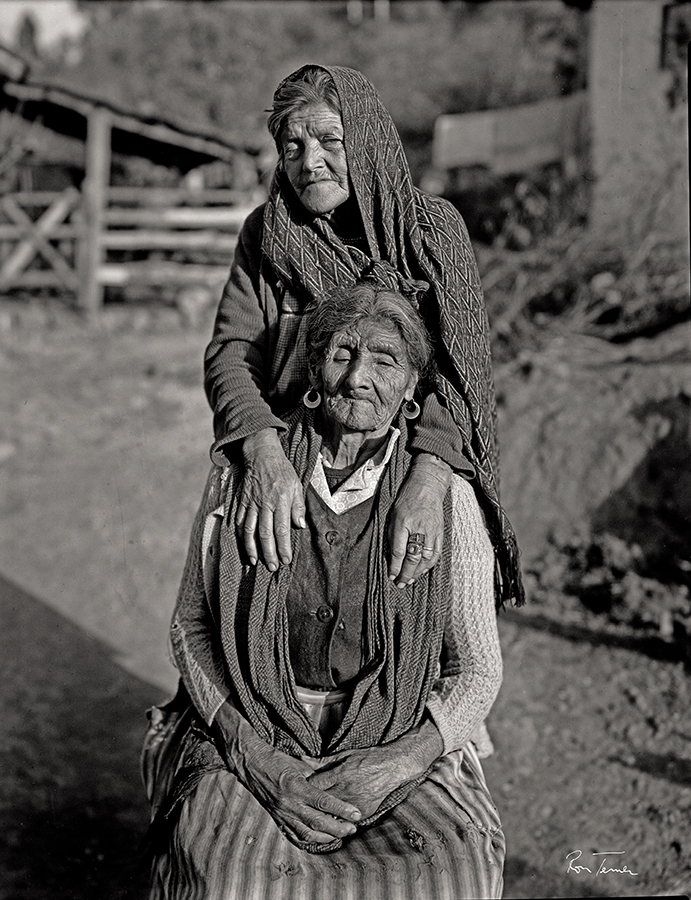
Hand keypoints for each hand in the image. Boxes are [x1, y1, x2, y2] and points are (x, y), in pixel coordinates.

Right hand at [214, 702, 360, 844]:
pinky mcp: (277, 819)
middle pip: (318, 822)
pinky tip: (319, 841)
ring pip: (307, 834)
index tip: (357, 814)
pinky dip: (308, 842)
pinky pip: (294, 836)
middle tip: (353, 829)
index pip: (324, 802)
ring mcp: (282, 814)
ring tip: (340, 836)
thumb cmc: (277, 759)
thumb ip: (317, 774)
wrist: (251, 764)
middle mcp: (289, 804)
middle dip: (339, 828)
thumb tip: (336, 780)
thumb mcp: (299, 763)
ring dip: (326, 838)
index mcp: (297, 787)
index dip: (342, 810)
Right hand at [237, 429, 305, 569]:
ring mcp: (252, 503)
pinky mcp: (242, 501)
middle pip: (266, 533)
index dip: (283, 547)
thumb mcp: (296, 485)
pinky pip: (239, 520)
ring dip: (252, 547)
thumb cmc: (282, 471)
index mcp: (281, 501)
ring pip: (250, 530)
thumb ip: (298, 506)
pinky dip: (240, 534)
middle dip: (269, 553)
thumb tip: (300, 525)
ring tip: (254, 561)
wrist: (262, 454)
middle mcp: (265, 504)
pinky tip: (243, 544)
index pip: (282, 529)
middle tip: (272, 567)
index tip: (286, 560)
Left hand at [308, 719, 443, 819]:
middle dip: (310, 805)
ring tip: (312, 816)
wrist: (393, 767)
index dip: (305, 788)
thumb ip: (322, 761)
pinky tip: (330, 821)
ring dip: (322, 816)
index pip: (314, 786)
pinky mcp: (364, 813)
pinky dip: (337, 820)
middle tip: (302, 805)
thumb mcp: (344, 755)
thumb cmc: (368, 758)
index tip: (299, 789)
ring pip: (331, 816)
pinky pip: (346, 821)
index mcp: (340, 774)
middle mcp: (346, 790)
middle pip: (320, 804)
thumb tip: (302, 758)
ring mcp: (355, 803)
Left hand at [388, 453, 451, 587]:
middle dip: (406, 573)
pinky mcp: (440, 532)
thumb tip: (392, 556)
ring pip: (426, 558)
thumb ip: (393, 534)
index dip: (395, 566)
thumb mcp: (394, 514)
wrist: (427, 486)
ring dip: (418, 572)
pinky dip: (429, 564)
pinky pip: (436, 553)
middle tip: (400, 584)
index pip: (399, 550)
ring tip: (410, 580)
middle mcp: (419, 528)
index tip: (391, 576)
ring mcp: (431, 530)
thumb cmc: (407, 499)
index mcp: (403, 522)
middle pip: (413, 557)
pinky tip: (423, 570)